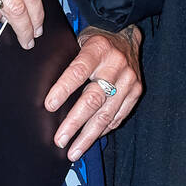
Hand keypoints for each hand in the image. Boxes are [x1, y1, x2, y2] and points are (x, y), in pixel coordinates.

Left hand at [45, 26, 142, 158]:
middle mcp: (116, 65)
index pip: (79, 71)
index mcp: (98, 49)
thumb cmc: (95, 42)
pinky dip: (103, 130)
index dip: (63, 89)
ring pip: (106, 113)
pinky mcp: (136, 92)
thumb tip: (48, 96)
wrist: (125, 34)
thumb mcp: (79, 43)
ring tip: (73, 150)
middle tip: (60, 140)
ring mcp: (129, 80)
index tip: (49, 106)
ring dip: (88, 135)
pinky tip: (90, 139)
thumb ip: (68, 63)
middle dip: (74, 122)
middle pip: (93, 99)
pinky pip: (118, 116)